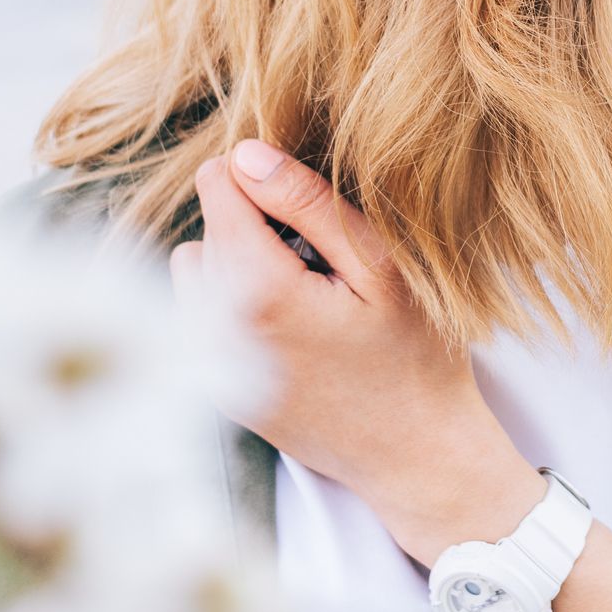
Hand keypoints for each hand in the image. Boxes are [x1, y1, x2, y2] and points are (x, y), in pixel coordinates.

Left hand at [172, 140, 611, 611]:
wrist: (415, 458)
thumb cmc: (415, 359)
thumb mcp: (380, 268)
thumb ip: (308, 205)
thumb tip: (246, 153)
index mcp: (259, 292)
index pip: (218, 184)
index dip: (266, 180)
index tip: (310, 210)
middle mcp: (217, 330)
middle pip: (208, 227)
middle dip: (258, 227)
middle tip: (323, 264)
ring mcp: (210, 366)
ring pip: (196, 271)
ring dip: (239, 266)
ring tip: (305, 295)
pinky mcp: (214, 388)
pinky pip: (201, 316)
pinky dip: (236, 308)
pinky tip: (291, 330)